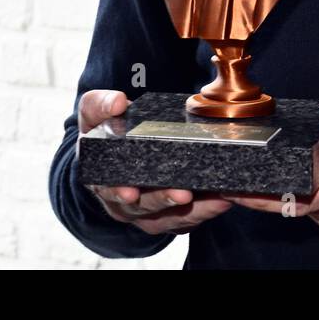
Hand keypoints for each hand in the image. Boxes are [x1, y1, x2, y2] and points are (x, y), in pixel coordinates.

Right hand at [78, 90, 234, 235]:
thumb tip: (118, 102)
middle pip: (144, 207)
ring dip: (194, 209)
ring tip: (216, 198)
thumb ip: (101, 104)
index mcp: (102, 179)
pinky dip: (207, 209)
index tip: (131, 192)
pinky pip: (189, 217)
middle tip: (183, 194)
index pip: (109, 189)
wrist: (121, 146)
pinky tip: (224, 198)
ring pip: (170, 217)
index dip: (118, 192)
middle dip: (164, 200)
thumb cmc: (106, 131)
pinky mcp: (171, 214)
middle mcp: (124, 202)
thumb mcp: (94, 113)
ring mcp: (148, 212)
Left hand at [225, 105, 318, 243]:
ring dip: (285, 188)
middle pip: (285, 202)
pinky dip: (306, 193)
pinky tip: (310, 171)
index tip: (225, 177)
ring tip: (268, 162)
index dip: (252, 186)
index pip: (285, 193)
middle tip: (236, 162)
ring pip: (300, 207)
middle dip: (261, 183)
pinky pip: (318, 210)